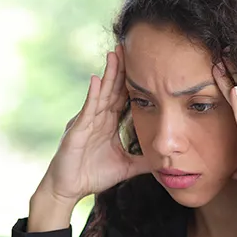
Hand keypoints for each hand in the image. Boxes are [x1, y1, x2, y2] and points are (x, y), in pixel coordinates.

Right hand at [37, 45, 148, 207]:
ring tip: (115, 54)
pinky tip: (97, 80)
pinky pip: (87, 110)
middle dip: (120, 68)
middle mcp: (98, 118)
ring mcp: (86, 122)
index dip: (133, 80)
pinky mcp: (77, 130)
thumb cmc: (92, 176)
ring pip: (100, 94)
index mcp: (108, 124)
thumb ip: (144, 161)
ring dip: (108, 75)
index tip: (145, 62)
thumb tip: (168, 161)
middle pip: (112, 89)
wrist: (68, 190)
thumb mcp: (126, 167)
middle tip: (129, 46)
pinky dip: (92, 94)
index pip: (123, 97)